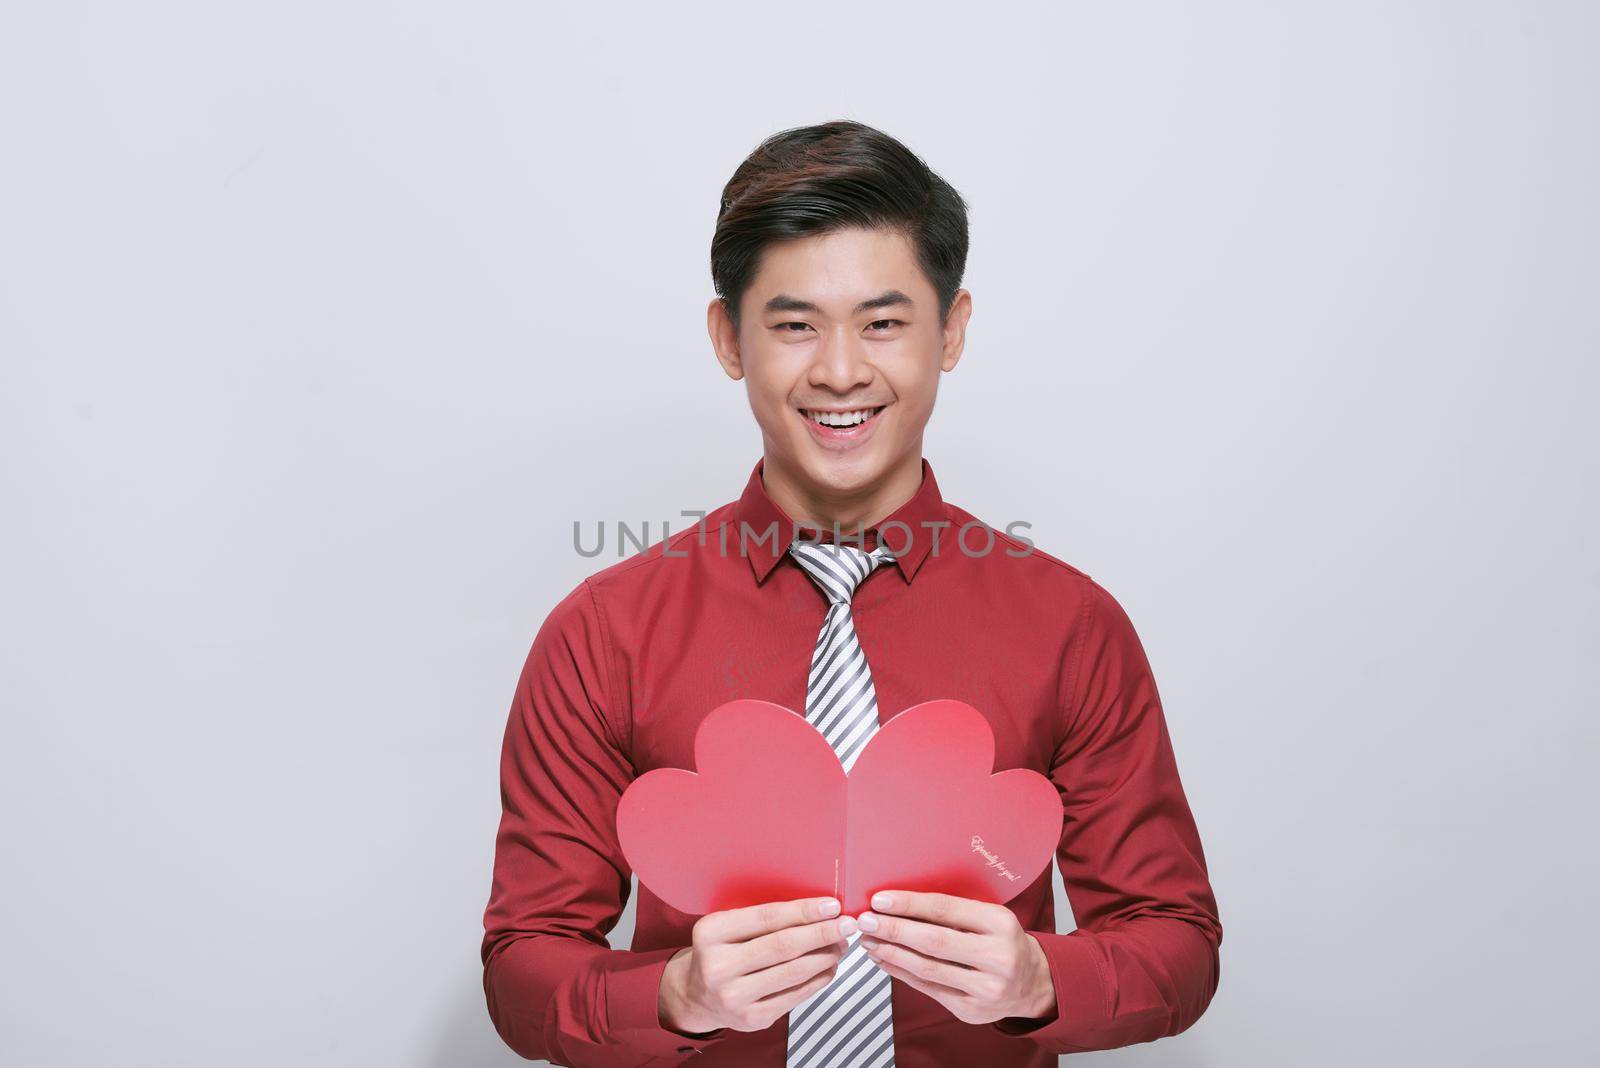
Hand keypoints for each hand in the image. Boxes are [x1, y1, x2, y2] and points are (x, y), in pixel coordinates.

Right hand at [659, 896, 857, 1035]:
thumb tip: (818, 910)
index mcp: (711, 933)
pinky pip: (794, 996)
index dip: (804, 912)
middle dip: (822, 933)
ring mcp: (734, 996)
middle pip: (783, 946)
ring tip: (841, 944)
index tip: (832, 906)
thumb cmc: (721, 951)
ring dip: (824, 956)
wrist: (697, 995)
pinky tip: (829, 967)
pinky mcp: (751, 1018)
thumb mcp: (728, 926)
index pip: (767, 918)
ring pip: (793, 973)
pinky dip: (818, 980)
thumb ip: (762, 919)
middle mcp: (719, 966)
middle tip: (847, 924)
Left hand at [854, 890, 1056, 1026]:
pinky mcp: (971, 1010)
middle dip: (893, 929)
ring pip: (927, 968)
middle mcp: (997, 957)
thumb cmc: (1003, 942)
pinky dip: (902, 973)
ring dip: (892, 953)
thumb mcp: (990, 917)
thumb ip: (954, 911)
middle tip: (865, 920)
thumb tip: (901, 902)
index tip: (880, 899)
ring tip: (870, 940)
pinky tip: (886, 960)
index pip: (946, 910)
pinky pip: (928, 988)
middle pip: (933, 940)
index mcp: (1000, 924)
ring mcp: (985, 987)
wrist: (1032, 983)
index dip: (909, 904)